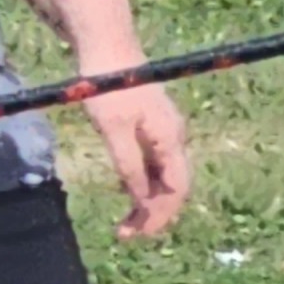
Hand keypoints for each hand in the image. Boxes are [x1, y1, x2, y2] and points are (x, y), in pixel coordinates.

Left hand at [83, 79, 189, 240]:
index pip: (176, 189)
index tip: (137, 232)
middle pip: (172, 186)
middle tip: (127, 234)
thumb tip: (140, 199)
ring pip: (163, 176)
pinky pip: (154, 163)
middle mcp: (174, 137)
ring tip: (126, 222)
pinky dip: (142, 182)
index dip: (159, 214)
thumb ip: (128, 164)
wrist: (107, 49)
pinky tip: (126, 191)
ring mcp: (164, 131)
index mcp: (171, 139)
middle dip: (153, 214)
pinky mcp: (150, 125)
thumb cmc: (107, 87)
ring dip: (147, 200)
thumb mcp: (114, 129)